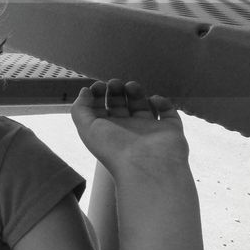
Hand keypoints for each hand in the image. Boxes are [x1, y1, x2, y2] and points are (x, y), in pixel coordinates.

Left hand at [70, 80, 188, 178]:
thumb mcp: (87, 128)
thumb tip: (84, 91)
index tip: (98, 86)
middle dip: (116, 90)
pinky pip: (168, 112)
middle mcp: (128, 130)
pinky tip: (153, 100)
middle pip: (121, 104)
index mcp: (108, 132)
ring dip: (136, 91)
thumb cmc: (114, 149)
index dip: (98, 95)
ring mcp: (149, 130)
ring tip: (131, 86)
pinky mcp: (170, 130)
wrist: (146, 166)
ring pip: (143, 105)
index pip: (102, 109)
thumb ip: (80, 109)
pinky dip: (161, 102)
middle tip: (115, 83)